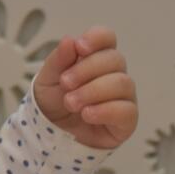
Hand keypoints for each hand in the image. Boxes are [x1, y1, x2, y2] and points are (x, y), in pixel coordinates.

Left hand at [33, 26, 137, 150]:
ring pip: (122, 83)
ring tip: (71, 103)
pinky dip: (105, 110)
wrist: (50, 135)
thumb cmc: (53, 102)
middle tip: (65, 84)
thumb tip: (70, 40)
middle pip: (115, 59)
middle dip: (86, 70)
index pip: (107, 38)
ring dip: (92, 91)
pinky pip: (127, 110)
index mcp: (95, 58)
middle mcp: (114, 74)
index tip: (80, 47)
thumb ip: (58, 60)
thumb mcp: (47, 79)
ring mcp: (123, 97)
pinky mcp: (127, 121)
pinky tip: (87, 114)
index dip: (97, 38)